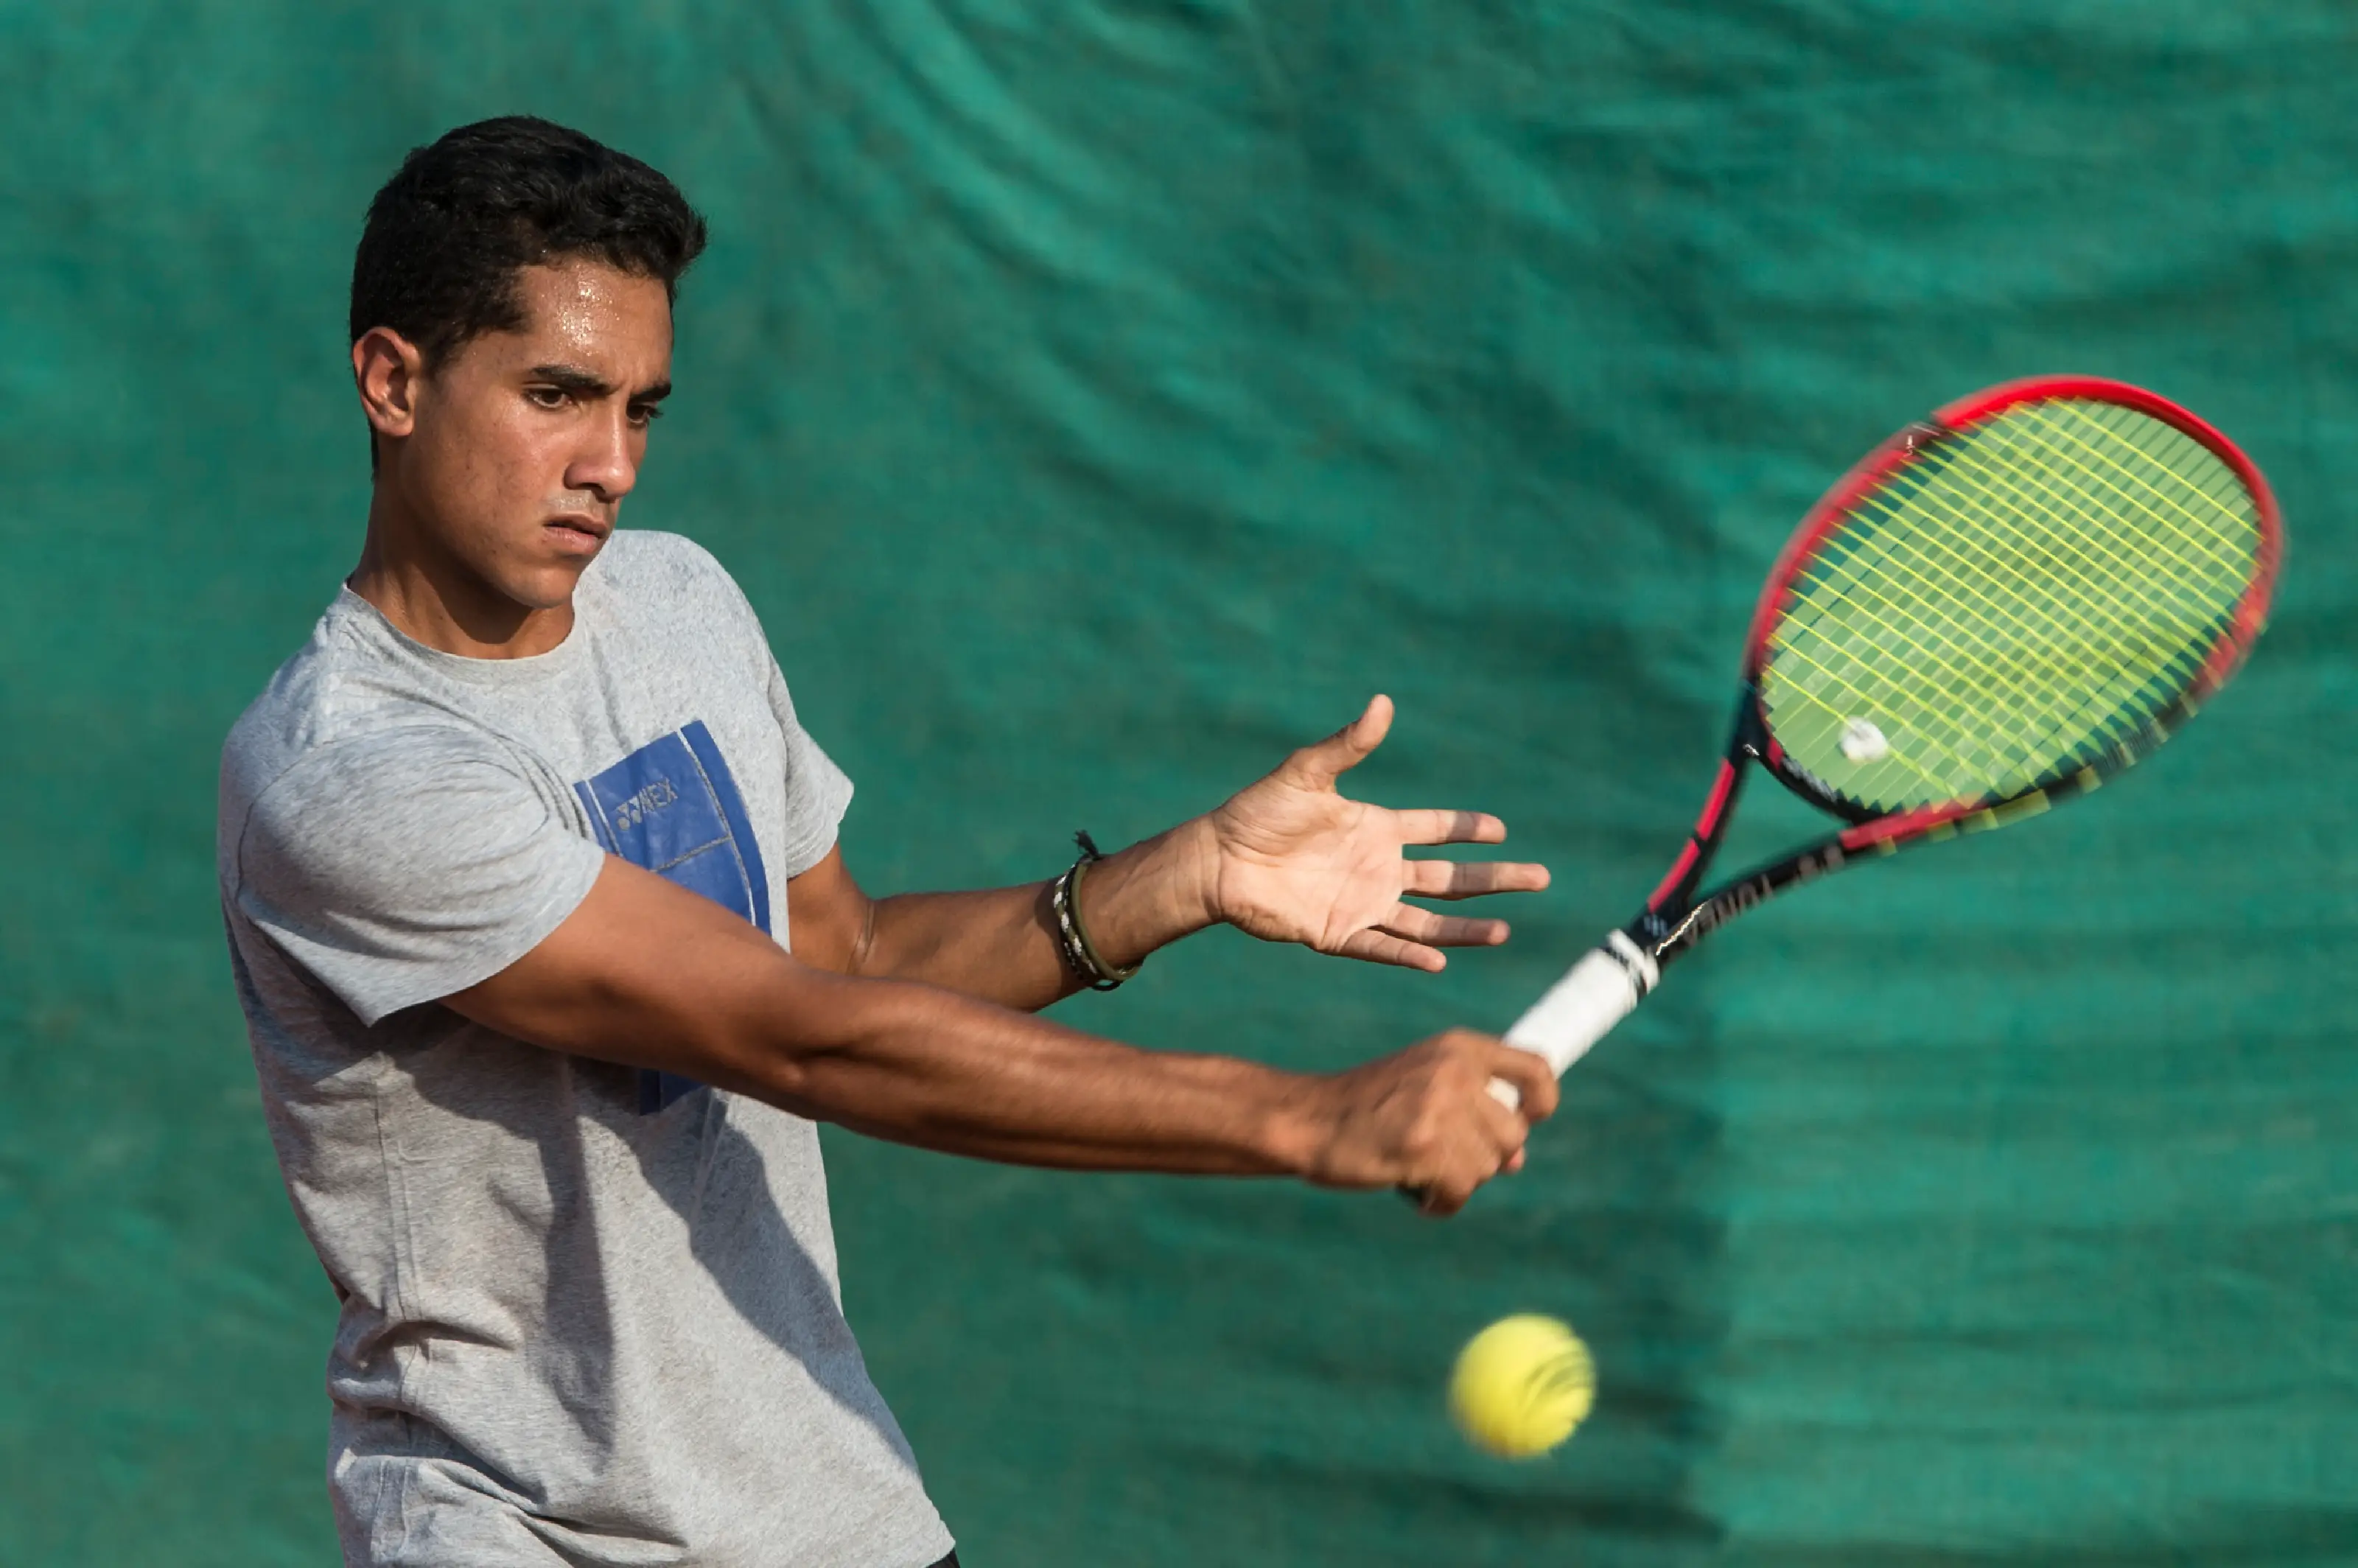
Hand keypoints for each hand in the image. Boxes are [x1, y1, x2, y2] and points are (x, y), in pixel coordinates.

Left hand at [1205, 695, 1549, 970]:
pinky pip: (1382, 947)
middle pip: (1449, 880)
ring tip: (1504, 930)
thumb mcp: (1308, 773)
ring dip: (1465, 928)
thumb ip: (1349, 745)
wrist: (1219, 858)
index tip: (1501, 830)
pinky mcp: (1337, 933)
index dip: (1467, 829)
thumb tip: (1382, 702)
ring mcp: (1361, 904)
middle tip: (1540, 878)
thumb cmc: (1259, 812)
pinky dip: (1409, 954)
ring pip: (1426, 920)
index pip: (1435, 831)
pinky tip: (1440, 959)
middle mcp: (1377, 869)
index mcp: (1375, 829)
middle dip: (1494, 880)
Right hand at [1295, 1030, 1558, 1215]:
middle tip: (1440, 1156)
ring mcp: (1440, 1108)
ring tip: (1414, 1167)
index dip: (1542, 1103)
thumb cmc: (1367, 1108)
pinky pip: (1460, 1192)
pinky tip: (1410, 1189)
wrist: (1307, 1119)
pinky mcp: (1425, 1147)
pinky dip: (1439, 1203)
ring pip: (1487, 1168)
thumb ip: (1474, 1111)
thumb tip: (1519, 1160)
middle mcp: (1455, 1071)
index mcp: (1458, 1048)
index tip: (1526, 1121)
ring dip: (1456, 1181)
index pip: (1537, 1069)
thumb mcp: (1424, 1086)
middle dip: (1483, 1158)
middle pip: (1513, 1135)